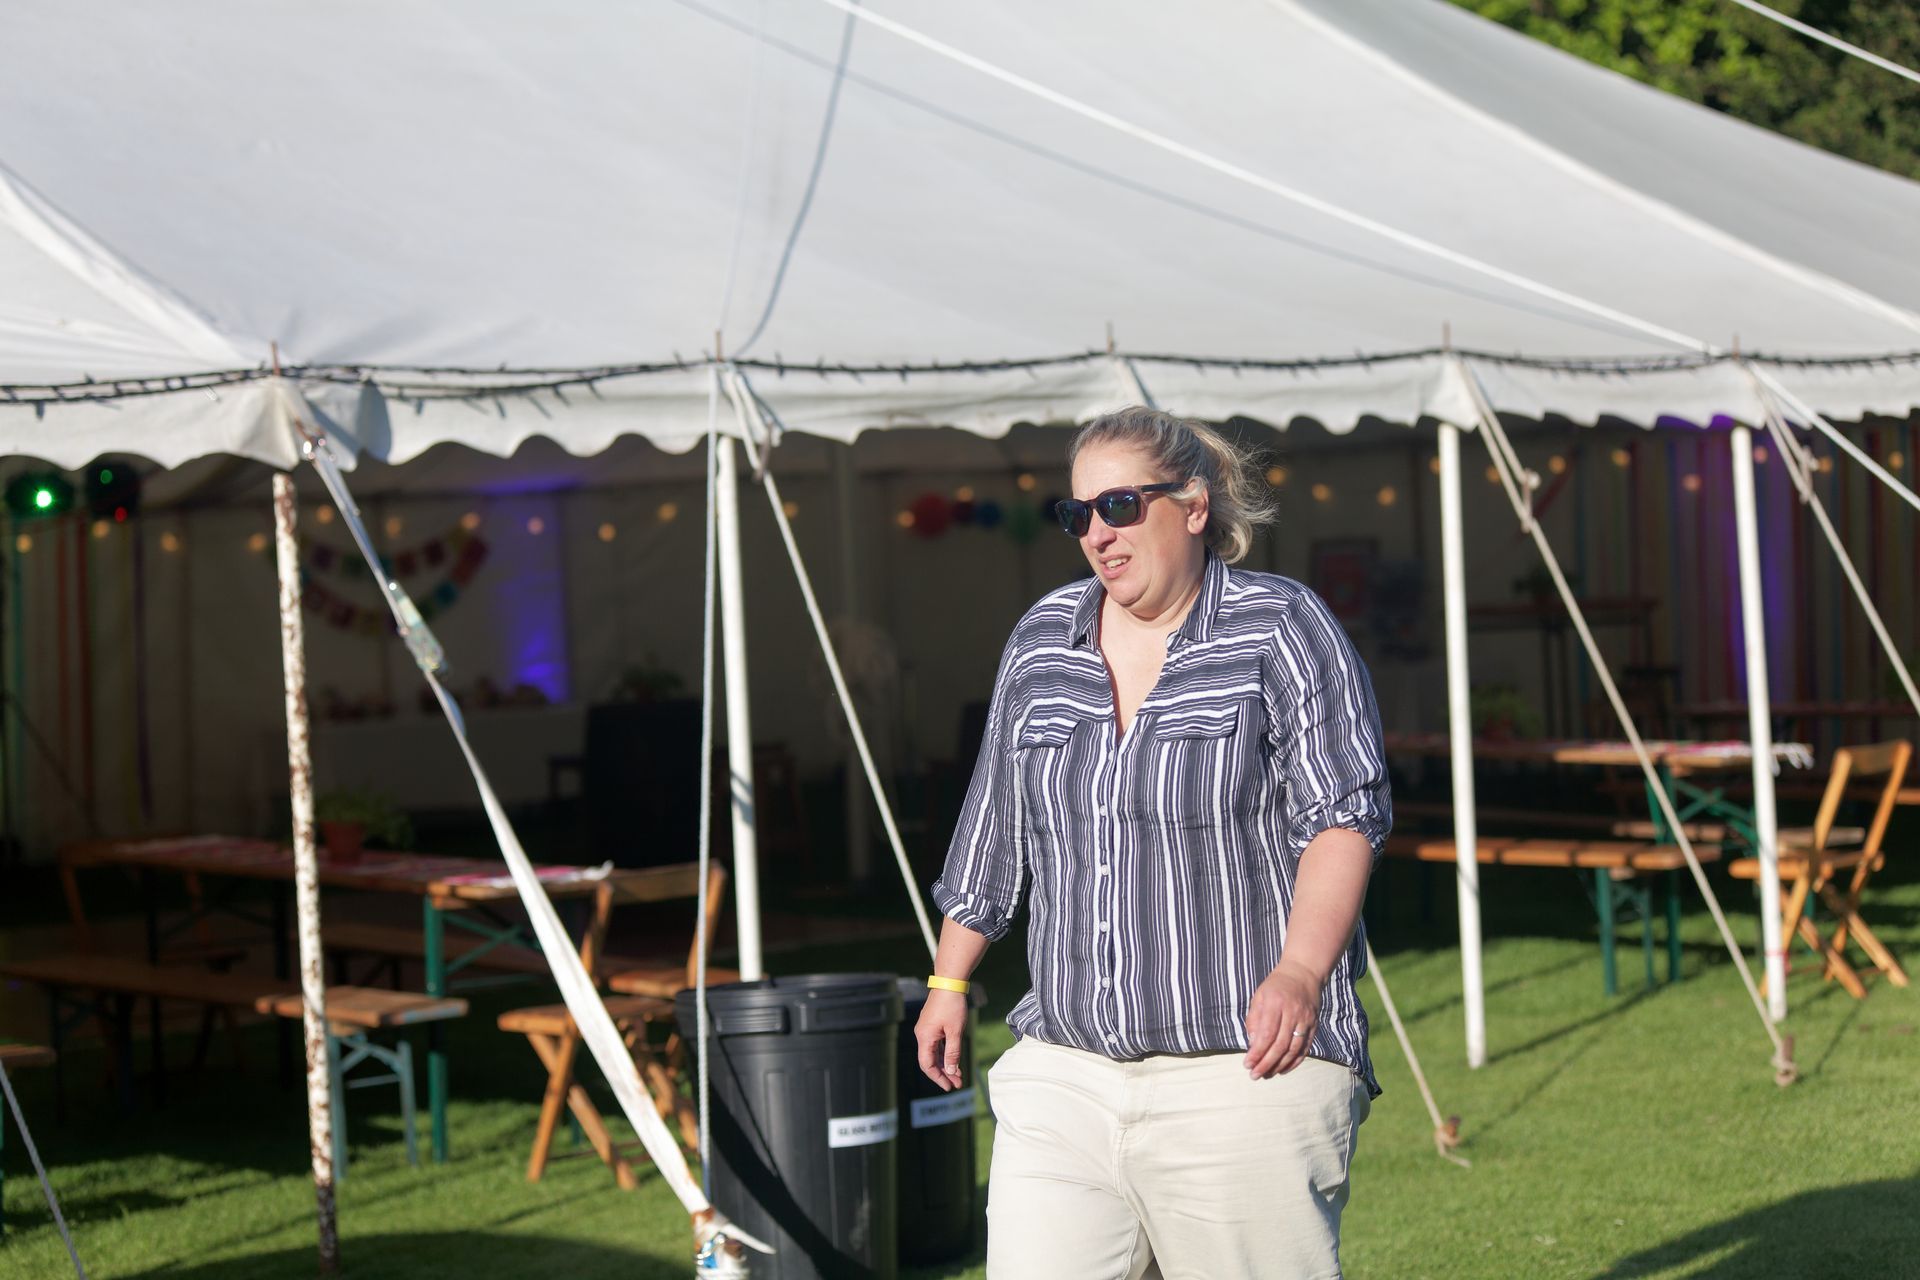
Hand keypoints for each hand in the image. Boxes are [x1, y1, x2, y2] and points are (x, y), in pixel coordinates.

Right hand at [915, 989, 968, 1090]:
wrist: (949, 983)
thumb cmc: (952, 1005)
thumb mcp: (955, 1031)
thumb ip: (953, 1052)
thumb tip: (952, 1071)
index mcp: (924, 1037)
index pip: (927, 1065)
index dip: (938, 1077)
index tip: (949, 1087)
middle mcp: (922, 1034)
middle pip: (930, 1060)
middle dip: (943, 1073)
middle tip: (957, 1084)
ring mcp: (926, 1029)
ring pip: (934, 1053)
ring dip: (945, 1064)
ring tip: (958, 1075)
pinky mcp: (932, 1025)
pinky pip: (936, 1044)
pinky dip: (944, 1053)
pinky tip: (953, 1060)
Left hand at [1244, 959, 1321, 1078]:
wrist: (1303, 973)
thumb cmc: (1276, 986)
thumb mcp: (1259, 997)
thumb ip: (1254, 1020)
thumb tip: (1252, 1045)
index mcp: (1275, 1003)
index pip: (1266, 1034)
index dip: (1257, 1053)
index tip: (1247, 1064)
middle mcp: (1293, 1012)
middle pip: (1280, 1045)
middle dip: (1266, 1064)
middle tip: (1255, 1075)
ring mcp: (1306, 1020)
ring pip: (1294, 1050)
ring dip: (1279, 1066)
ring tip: (1267, 1075)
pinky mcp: (1314, 1025)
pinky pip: (1305, 1048)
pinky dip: (1294, 1062)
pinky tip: (1283, 1070)